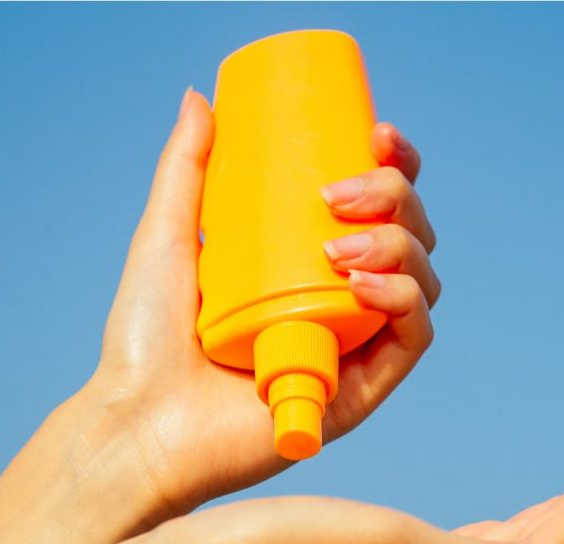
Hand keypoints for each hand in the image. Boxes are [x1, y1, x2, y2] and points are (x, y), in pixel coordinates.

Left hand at [88, 88, 439, 513]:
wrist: (141, 425)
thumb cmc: (147, 343)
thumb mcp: (168, 238)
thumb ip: (185, 170)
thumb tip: (200, 98)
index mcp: (313, 268)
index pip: (379, 210)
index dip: (395, 169)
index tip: (378, 134)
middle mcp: (344, 304)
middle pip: (409, 237)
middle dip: (396, 199)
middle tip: (339, 195)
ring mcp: (357, 346)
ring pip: (421, 281)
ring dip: (401, 246)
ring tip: (341, 246)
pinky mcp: (363, 390)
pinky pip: (414, 339)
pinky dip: (405, 302)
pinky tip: (366, 283)